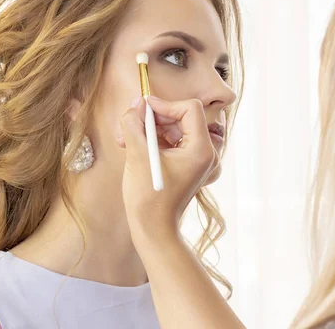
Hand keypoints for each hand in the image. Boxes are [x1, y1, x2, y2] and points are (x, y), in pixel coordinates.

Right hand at [119, 96, 218, 237]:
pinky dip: (156, 142)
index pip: (189, 109)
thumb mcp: (137, 155)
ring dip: (151, 130)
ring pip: (176, 131)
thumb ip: (134, 123)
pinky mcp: (191, 168)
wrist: (154, 231)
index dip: (164, 105)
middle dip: (153, 119)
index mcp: (202, 149)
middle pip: (182, 119)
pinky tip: (134, 148)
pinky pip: (176, 144)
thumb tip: (136, 103)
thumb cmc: (148, 197)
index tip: (142, 109)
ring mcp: (201, 162)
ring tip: (126, 140)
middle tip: (128, 125)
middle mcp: (207, 154)